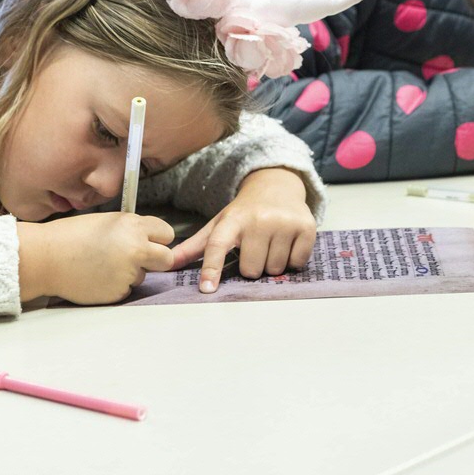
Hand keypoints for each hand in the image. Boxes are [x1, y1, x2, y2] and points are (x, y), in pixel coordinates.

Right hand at [16, 213, 174, 304]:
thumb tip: (151, 239)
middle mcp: (136, 249)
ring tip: (102, 264)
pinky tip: (97, 276)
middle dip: (156, 259)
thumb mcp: (108, 221)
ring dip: (130, 272)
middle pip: (167, 259)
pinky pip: (127, 289)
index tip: (149, 241)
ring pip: (143, 275)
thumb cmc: (72, 236)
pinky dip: (116, 285)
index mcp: (133, 226)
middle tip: (138, 258)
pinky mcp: (118, 292)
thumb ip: (133, 229)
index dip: (157, 239)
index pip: (167, 234)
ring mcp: (128, 273)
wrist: (46, 258)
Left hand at [168, 168, 315, 293]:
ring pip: (274, 269)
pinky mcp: (306, 228)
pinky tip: (286, 243)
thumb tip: (167, 264)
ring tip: (270, 244)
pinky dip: (292, 260)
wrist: (276, 186)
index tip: (207, 288)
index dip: (212, 268)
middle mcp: (259, 219)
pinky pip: (296, 264)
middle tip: (253, 248)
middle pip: (251, 269)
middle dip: (251, 266)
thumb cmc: (244, 212)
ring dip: (271, 264)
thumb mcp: (219, 224)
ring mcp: (284, 223)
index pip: (218, 245)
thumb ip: (194, 246)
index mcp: (233, 219)